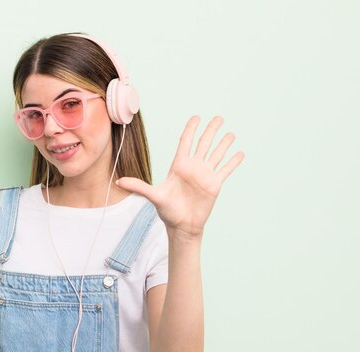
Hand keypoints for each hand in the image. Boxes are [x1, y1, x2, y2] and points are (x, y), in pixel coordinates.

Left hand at [116, 115, 244, 238]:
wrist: (182, 226)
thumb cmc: (167, 211)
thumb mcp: (153, 196)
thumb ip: (138, 187)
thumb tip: (118, 182)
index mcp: (179, 165)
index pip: (186, 142)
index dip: (191, 129)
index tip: (196, 117)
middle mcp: (193, 167)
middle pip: (203, 144)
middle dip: (211, 130)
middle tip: (218, 117)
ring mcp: (205, 175)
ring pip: (216, 154)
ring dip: (224, 143)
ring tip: (230, 133)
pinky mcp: (215, 185)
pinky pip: (226, 170)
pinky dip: (233, 162)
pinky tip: (240, 153)